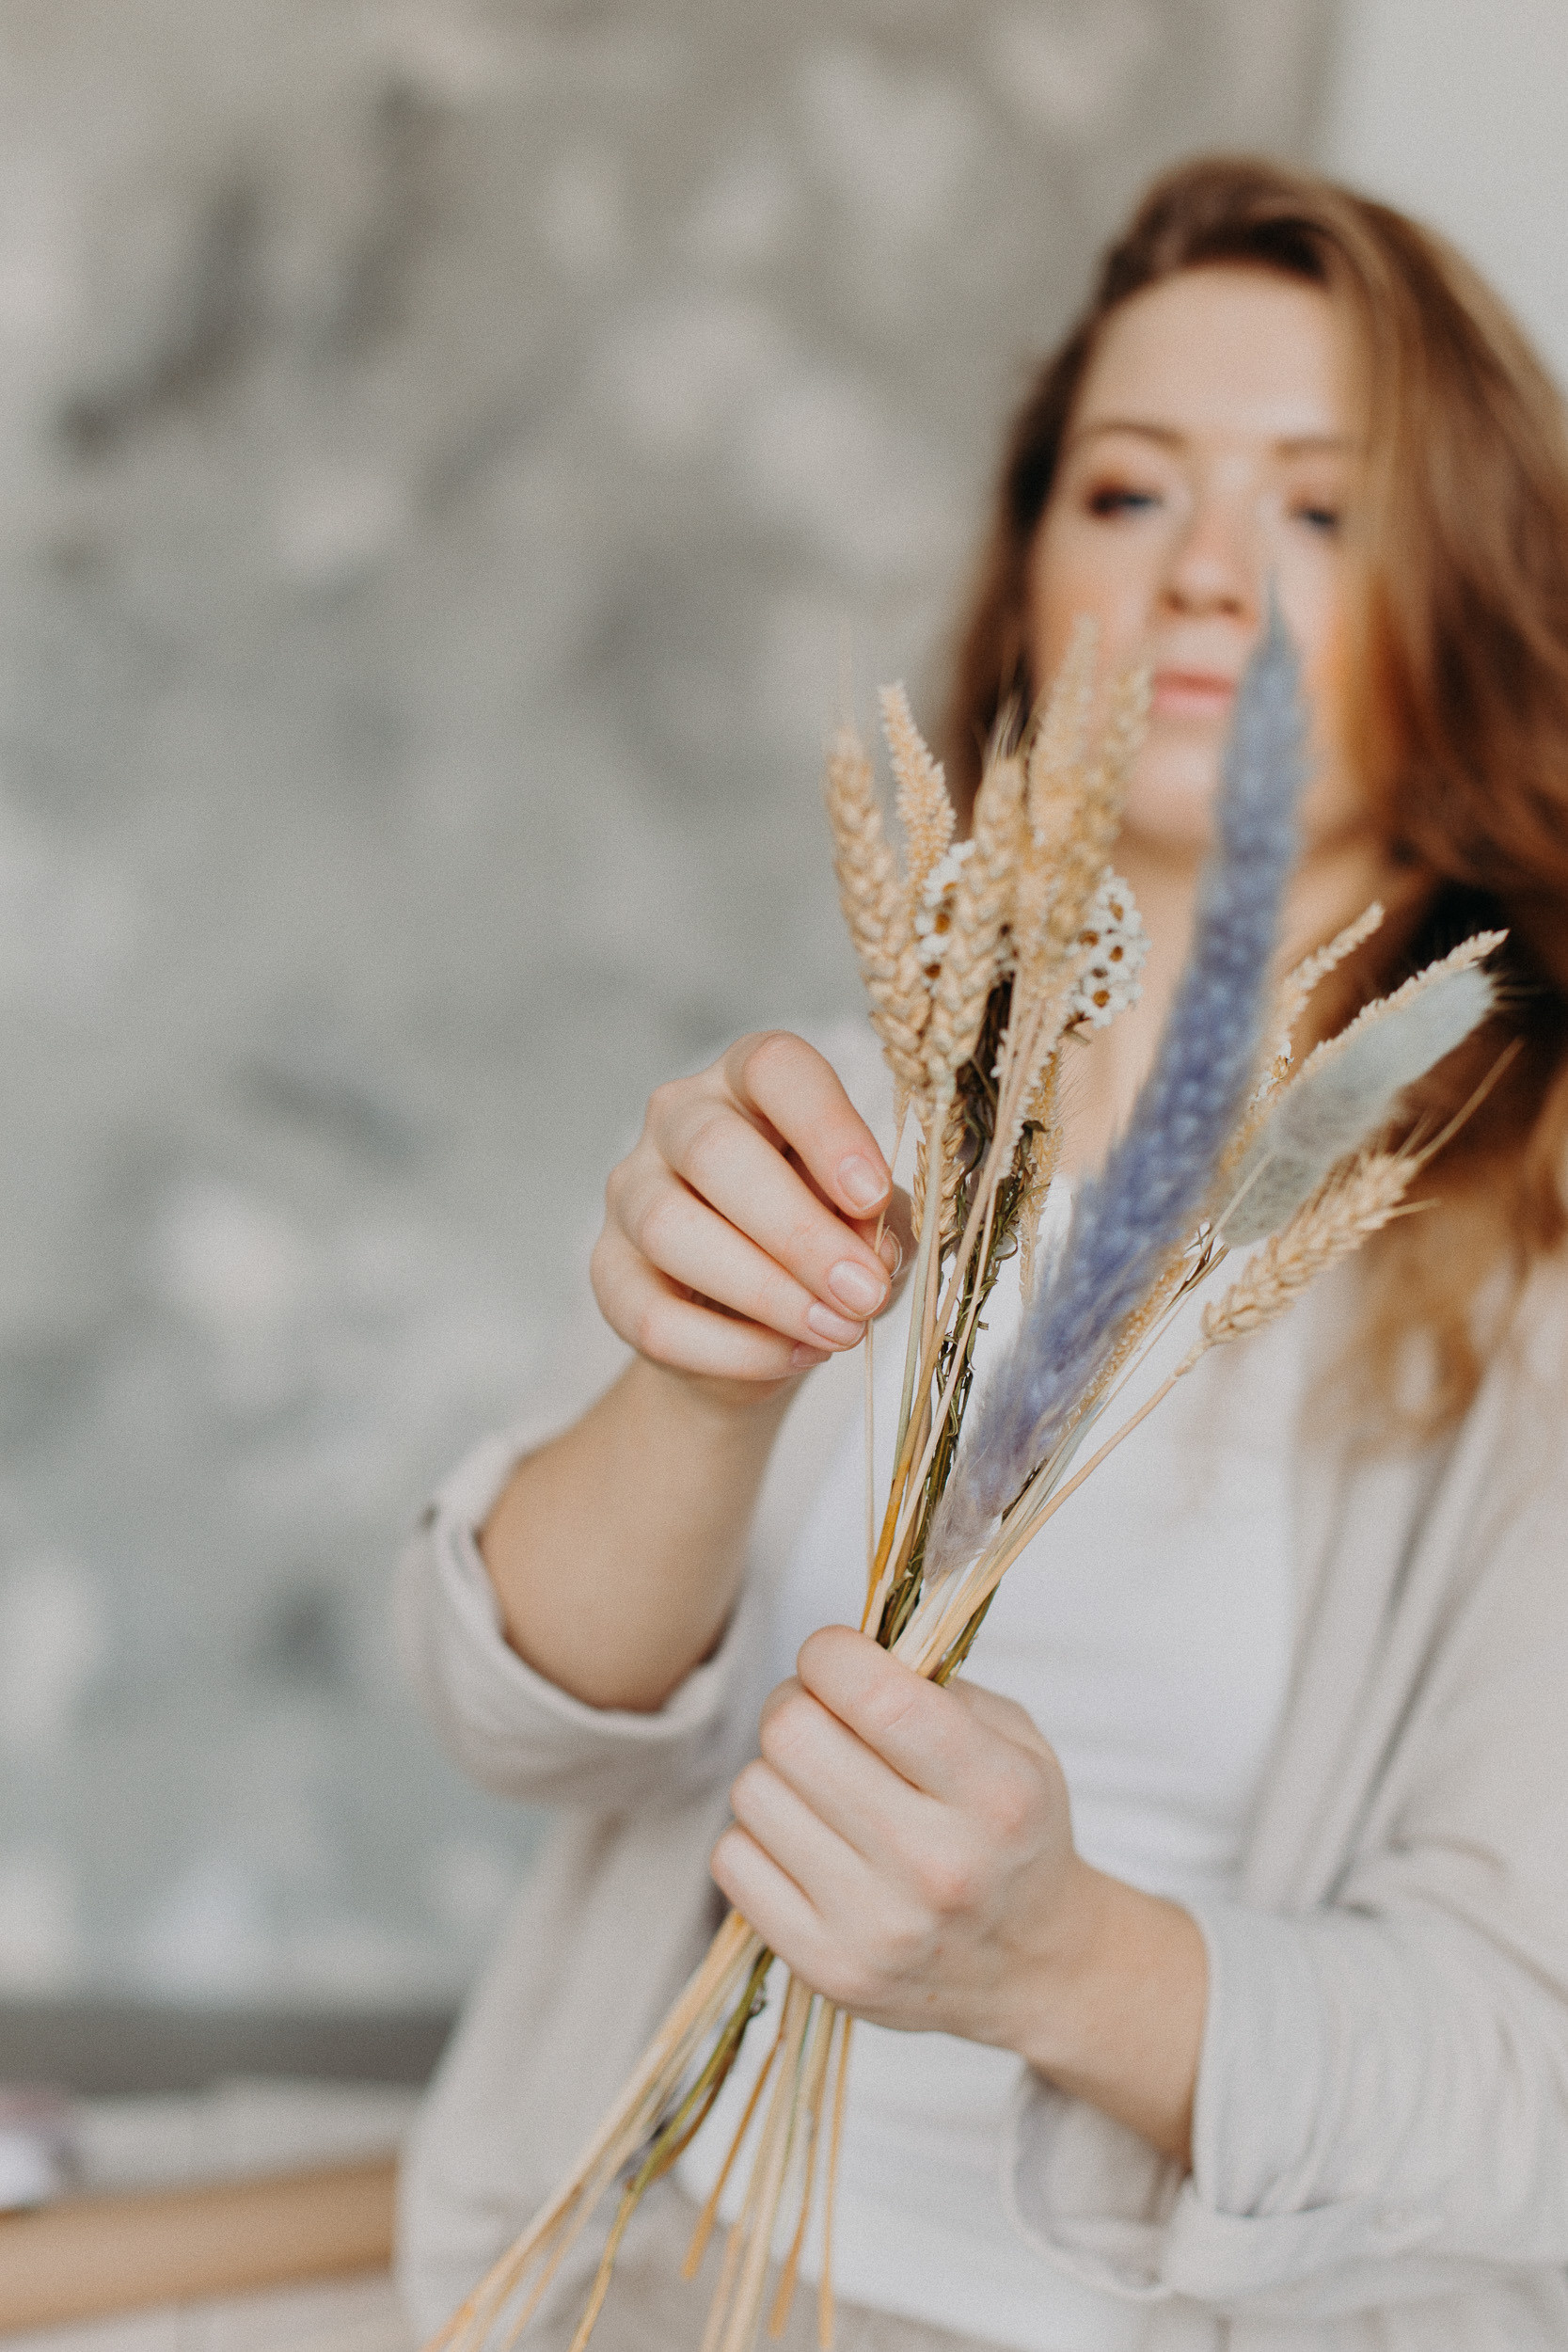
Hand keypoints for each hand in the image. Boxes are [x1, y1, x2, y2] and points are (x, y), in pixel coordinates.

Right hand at [592, 1033, 905, 1399]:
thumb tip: (871, 1253)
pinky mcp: (607, 1270)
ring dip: (766, 1292)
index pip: (775, 1068)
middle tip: (862, 1292)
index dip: (826, 1127)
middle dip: (799, 1231)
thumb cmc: (822, 1245)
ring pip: (671, 1229)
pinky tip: (794, 1354)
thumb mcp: (870, 1223)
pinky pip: (652, 1315)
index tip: (871, 1195)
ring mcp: (631, 1191)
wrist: (757, 1329)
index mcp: (750, 1082)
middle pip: (715, 1150)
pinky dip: (732, 1348)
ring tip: (838, 1331)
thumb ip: (879, 1225)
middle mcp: (678, 1119)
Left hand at [711, 1627, 1205, 2165]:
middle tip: (821, 1718)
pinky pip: (733, 1861)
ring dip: (777, 1774)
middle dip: (796, 1704)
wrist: (1035, 1967)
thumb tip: (840, 1653)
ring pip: (754, 1791)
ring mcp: (879, 1927)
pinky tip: (806, 1843)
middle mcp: (940, 1865)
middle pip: (793, 1735)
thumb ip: (935, 1686)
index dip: (830, 1654)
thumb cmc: (1013, 1833)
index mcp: (997, 1794)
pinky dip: (757, 1837)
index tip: (835, 1658)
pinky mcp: (828, 1968)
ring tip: (822, 1790)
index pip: (873, 1694)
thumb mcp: (1015, 1742)